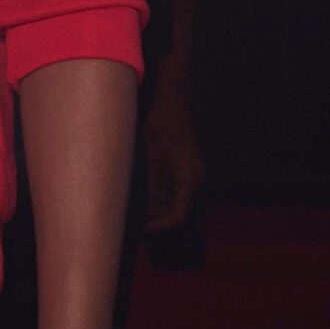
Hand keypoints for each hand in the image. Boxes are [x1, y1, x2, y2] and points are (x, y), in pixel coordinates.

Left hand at [144, 67, 204, 234]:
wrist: (172, 98)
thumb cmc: (160, 123)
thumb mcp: (149, 155)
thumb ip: (149, 184)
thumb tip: (143, 210)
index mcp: (188, 177)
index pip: (178, 215)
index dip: (160, 227)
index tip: (143, 230)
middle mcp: (194, 178)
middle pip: (179, 210)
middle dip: (158, 220)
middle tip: (136, 225)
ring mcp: (191, 172)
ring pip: (176, 200)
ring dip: (158, 208)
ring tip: (134, 212)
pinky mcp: (185, 167)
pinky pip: (174, 189)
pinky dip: (159, 196)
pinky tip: (141, 196)